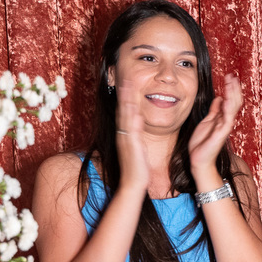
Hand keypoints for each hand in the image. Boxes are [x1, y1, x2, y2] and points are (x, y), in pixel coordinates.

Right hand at [115, 78, 151, 192]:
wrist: (134, 184)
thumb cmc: (138, 168)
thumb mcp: (138, 147)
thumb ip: (137, 133)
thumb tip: (139, 119)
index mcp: (125, 134)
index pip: (125, 112)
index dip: (125, 97)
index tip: (128, 83)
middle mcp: (123, 134)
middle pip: (122, 110)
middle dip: (124, 94)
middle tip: (126, 78)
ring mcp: (126, 139)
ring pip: (125, 117)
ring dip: (126, 102)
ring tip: (128, 86)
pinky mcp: (131, 146)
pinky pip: (131, 130)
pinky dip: (132, 120)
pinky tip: (134, 110)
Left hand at [188, 73, 242, 175]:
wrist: (199, 160)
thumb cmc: (202, 144)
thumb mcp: (206, 122)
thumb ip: (214, 110)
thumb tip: (219, 98)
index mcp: (222, 118)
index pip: (230, 100)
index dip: (231, 89)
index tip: (229, 77)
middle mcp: (226, 121)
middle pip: (234, 101)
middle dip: (233, 88)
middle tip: (232, 75)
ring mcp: (225, 126)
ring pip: (233, 106)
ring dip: (232, 93)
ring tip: (231, 81)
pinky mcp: (222, 131)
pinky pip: (227, 116)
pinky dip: (228, 106)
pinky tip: (226, 96)